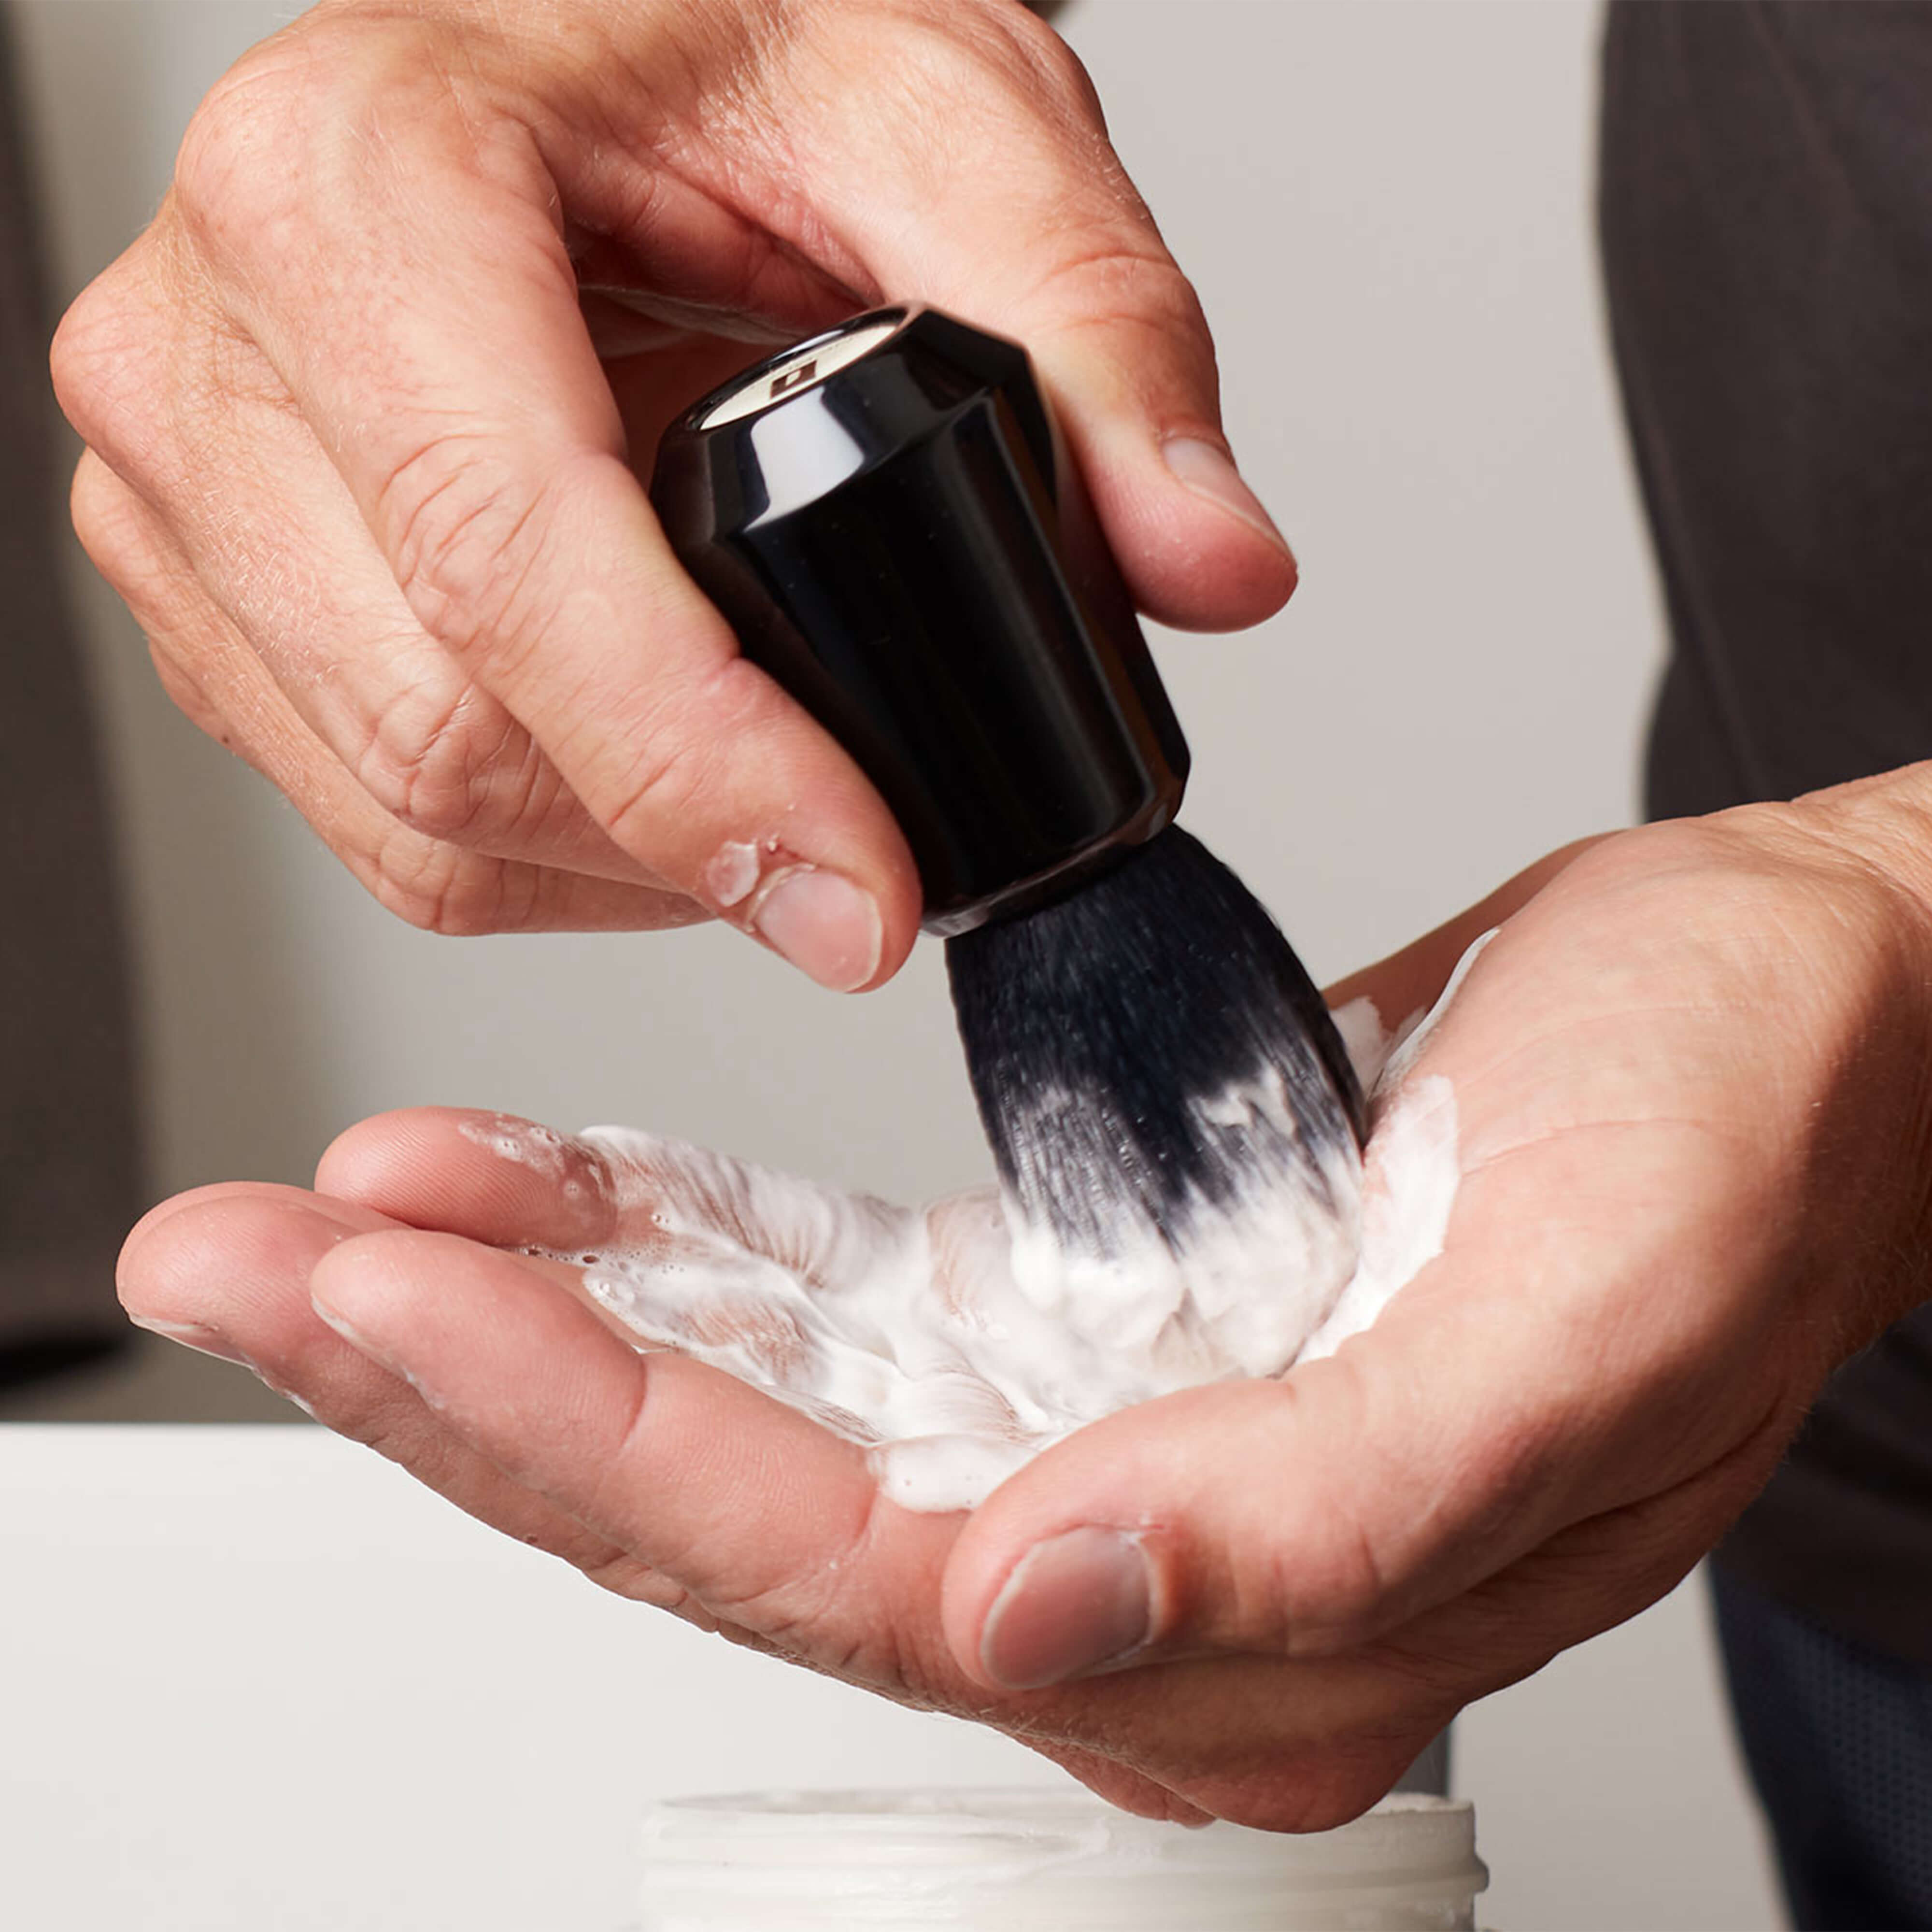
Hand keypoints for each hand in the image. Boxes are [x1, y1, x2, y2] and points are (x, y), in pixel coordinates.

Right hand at [50, 0, 1294, 985]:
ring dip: (626, 862)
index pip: (502, 549)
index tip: (862, 885)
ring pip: (411, 808)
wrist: (574, 68)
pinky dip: (552, 853)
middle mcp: (219, 345)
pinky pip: (382, 826)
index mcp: (361, 180)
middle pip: (448, 722)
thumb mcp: (945, 121)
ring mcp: (188, 489)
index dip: (699, 762)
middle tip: (861, 854)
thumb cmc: (711, 56)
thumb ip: (1097, 334)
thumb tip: (1208, 557)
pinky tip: (655, 777)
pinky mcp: (209, 602)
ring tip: (769, 786)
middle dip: (686, 838)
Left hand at [116, 776, 1931, 1826]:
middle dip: (474, 1388)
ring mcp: (1097, 1433)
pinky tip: (529, 1191)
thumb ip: (1329, 1514)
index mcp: (1257, 1620)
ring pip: (741, 1409)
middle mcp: (1146, 1562)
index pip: (843, 1568)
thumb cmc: (1737, 1147)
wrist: (1783, 1029)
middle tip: (251, 1266)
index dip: (583, 1448)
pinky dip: (659, 1243)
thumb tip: (1054, 1610)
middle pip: (736, 1505)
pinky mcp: (1080, 1313)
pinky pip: (817, 1305)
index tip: (376, 1308)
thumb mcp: (1586, 1318)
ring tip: (344, 1217)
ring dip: (531, 1313)